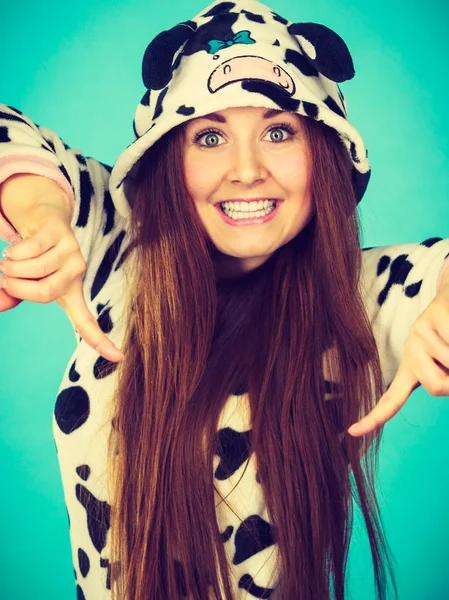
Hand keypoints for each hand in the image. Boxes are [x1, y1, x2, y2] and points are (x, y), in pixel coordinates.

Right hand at [0, 205, 123, 362]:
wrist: (41, 221)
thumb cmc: (35, 259)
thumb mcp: (26, 282)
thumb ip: (13, 296)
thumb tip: (0, 303)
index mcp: (72, 293)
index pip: (87, 322)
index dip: (100, 342)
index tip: (120, 358)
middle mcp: (77, 273)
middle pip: (45, 292)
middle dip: (17, 286)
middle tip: (6, 279)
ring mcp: (71, 251)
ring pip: (35, 267)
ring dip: (11, 268)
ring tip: (7, 263)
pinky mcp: (60, 232)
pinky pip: (31, 249)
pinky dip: (13, 252)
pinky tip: (12, 251)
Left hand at [347, 291, 448, 435]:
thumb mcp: (445, 365)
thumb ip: (440, 381)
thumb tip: (440, 388)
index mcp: (410, 369)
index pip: (391, 400)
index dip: (374, 418)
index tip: (351, 432)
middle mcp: (410, 351)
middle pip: (435, 387)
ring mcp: (418, 334)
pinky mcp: (431, 318)